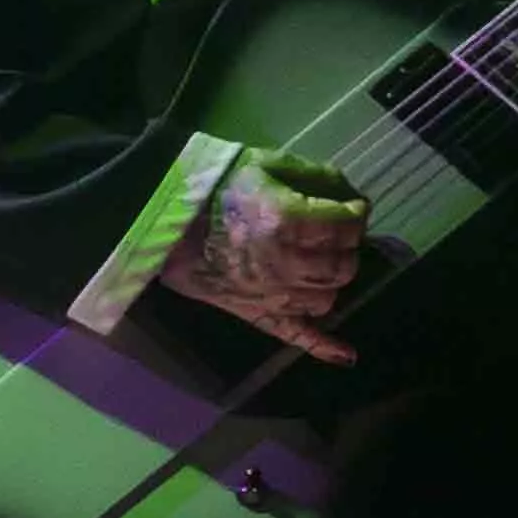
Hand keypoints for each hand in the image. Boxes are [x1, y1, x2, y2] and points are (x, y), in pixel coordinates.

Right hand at [162, 151, 367, 360]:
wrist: (162, 220)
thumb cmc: (215, 187)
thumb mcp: (266, 162)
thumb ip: (315, 176)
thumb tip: (350, 197)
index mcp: (285, 220)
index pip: (347, 226)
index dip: (355, 213)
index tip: (349, 206)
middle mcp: (283, 263)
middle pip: (342, 266)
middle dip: (346, 247)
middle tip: (334, 233)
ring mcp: (272, 295)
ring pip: (327, 298)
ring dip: (330, 280)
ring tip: (319, 262)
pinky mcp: (256, 313)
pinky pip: (295, 335)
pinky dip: (323, 346)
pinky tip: (347, 355)